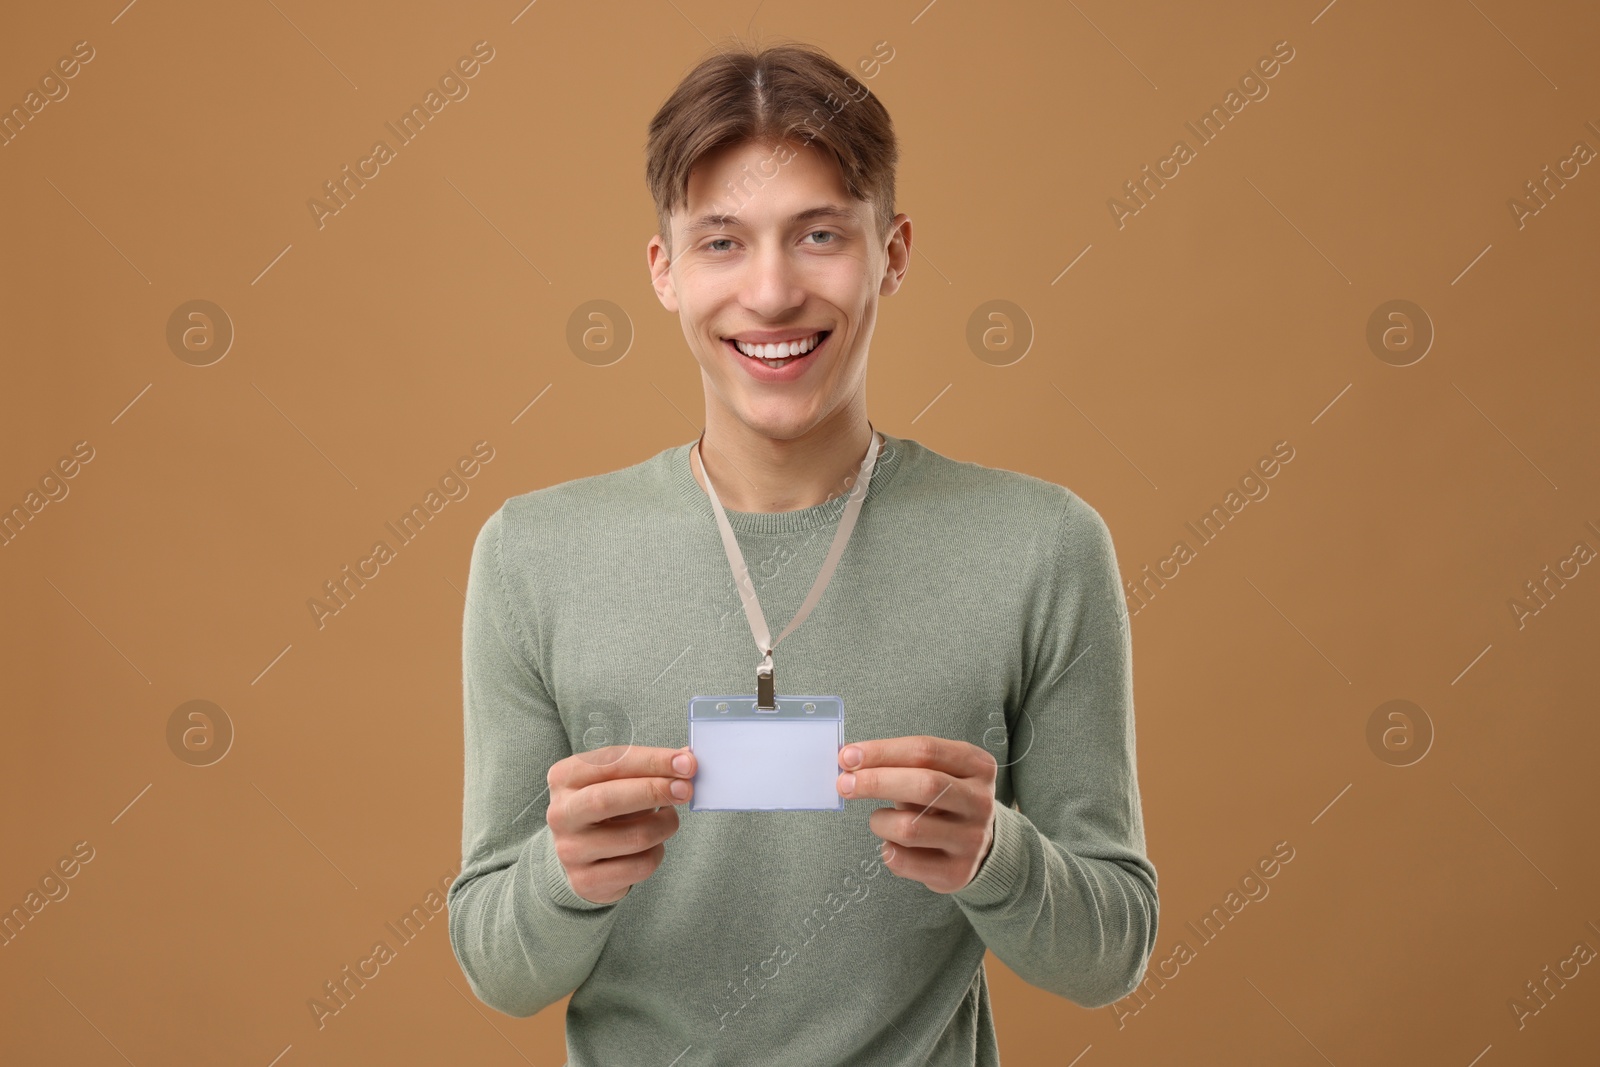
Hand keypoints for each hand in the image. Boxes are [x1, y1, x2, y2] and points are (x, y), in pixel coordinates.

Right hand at [546, 744, 696, 904]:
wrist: (582, 856)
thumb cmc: (607, 809)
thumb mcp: (619, 781)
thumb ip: (649, 768)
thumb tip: (687, 759)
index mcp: (565, 777)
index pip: (611, 762)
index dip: (652, 761)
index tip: (686, 763)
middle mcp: (561, 813)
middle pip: (609, 798)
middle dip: (655, 790)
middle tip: (686, 789)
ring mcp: (570, 850)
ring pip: (634, 837)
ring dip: (665, 824)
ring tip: (669, 818)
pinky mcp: (586, 880)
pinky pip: (640, 866)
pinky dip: (658, 852)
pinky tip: (654, 845)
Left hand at [837, 736, 997, 893]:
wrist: (978, 846)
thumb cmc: (943, 801)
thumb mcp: (935, 773)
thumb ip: (899, 764)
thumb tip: (849, 760)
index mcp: (977, 766)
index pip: (926, 751)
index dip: (882, 751)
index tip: (848, 756)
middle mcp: (980, 801)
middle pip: (924, 785)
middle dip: (875, 782)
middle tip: (844, 784)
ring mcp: (972, 839)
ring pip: (910, 827)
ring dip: (880, 821)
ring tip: (878, 820)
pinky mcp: (957, 872)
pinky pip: (904, 861)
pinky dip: (887, 850)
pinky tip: (891, 844)